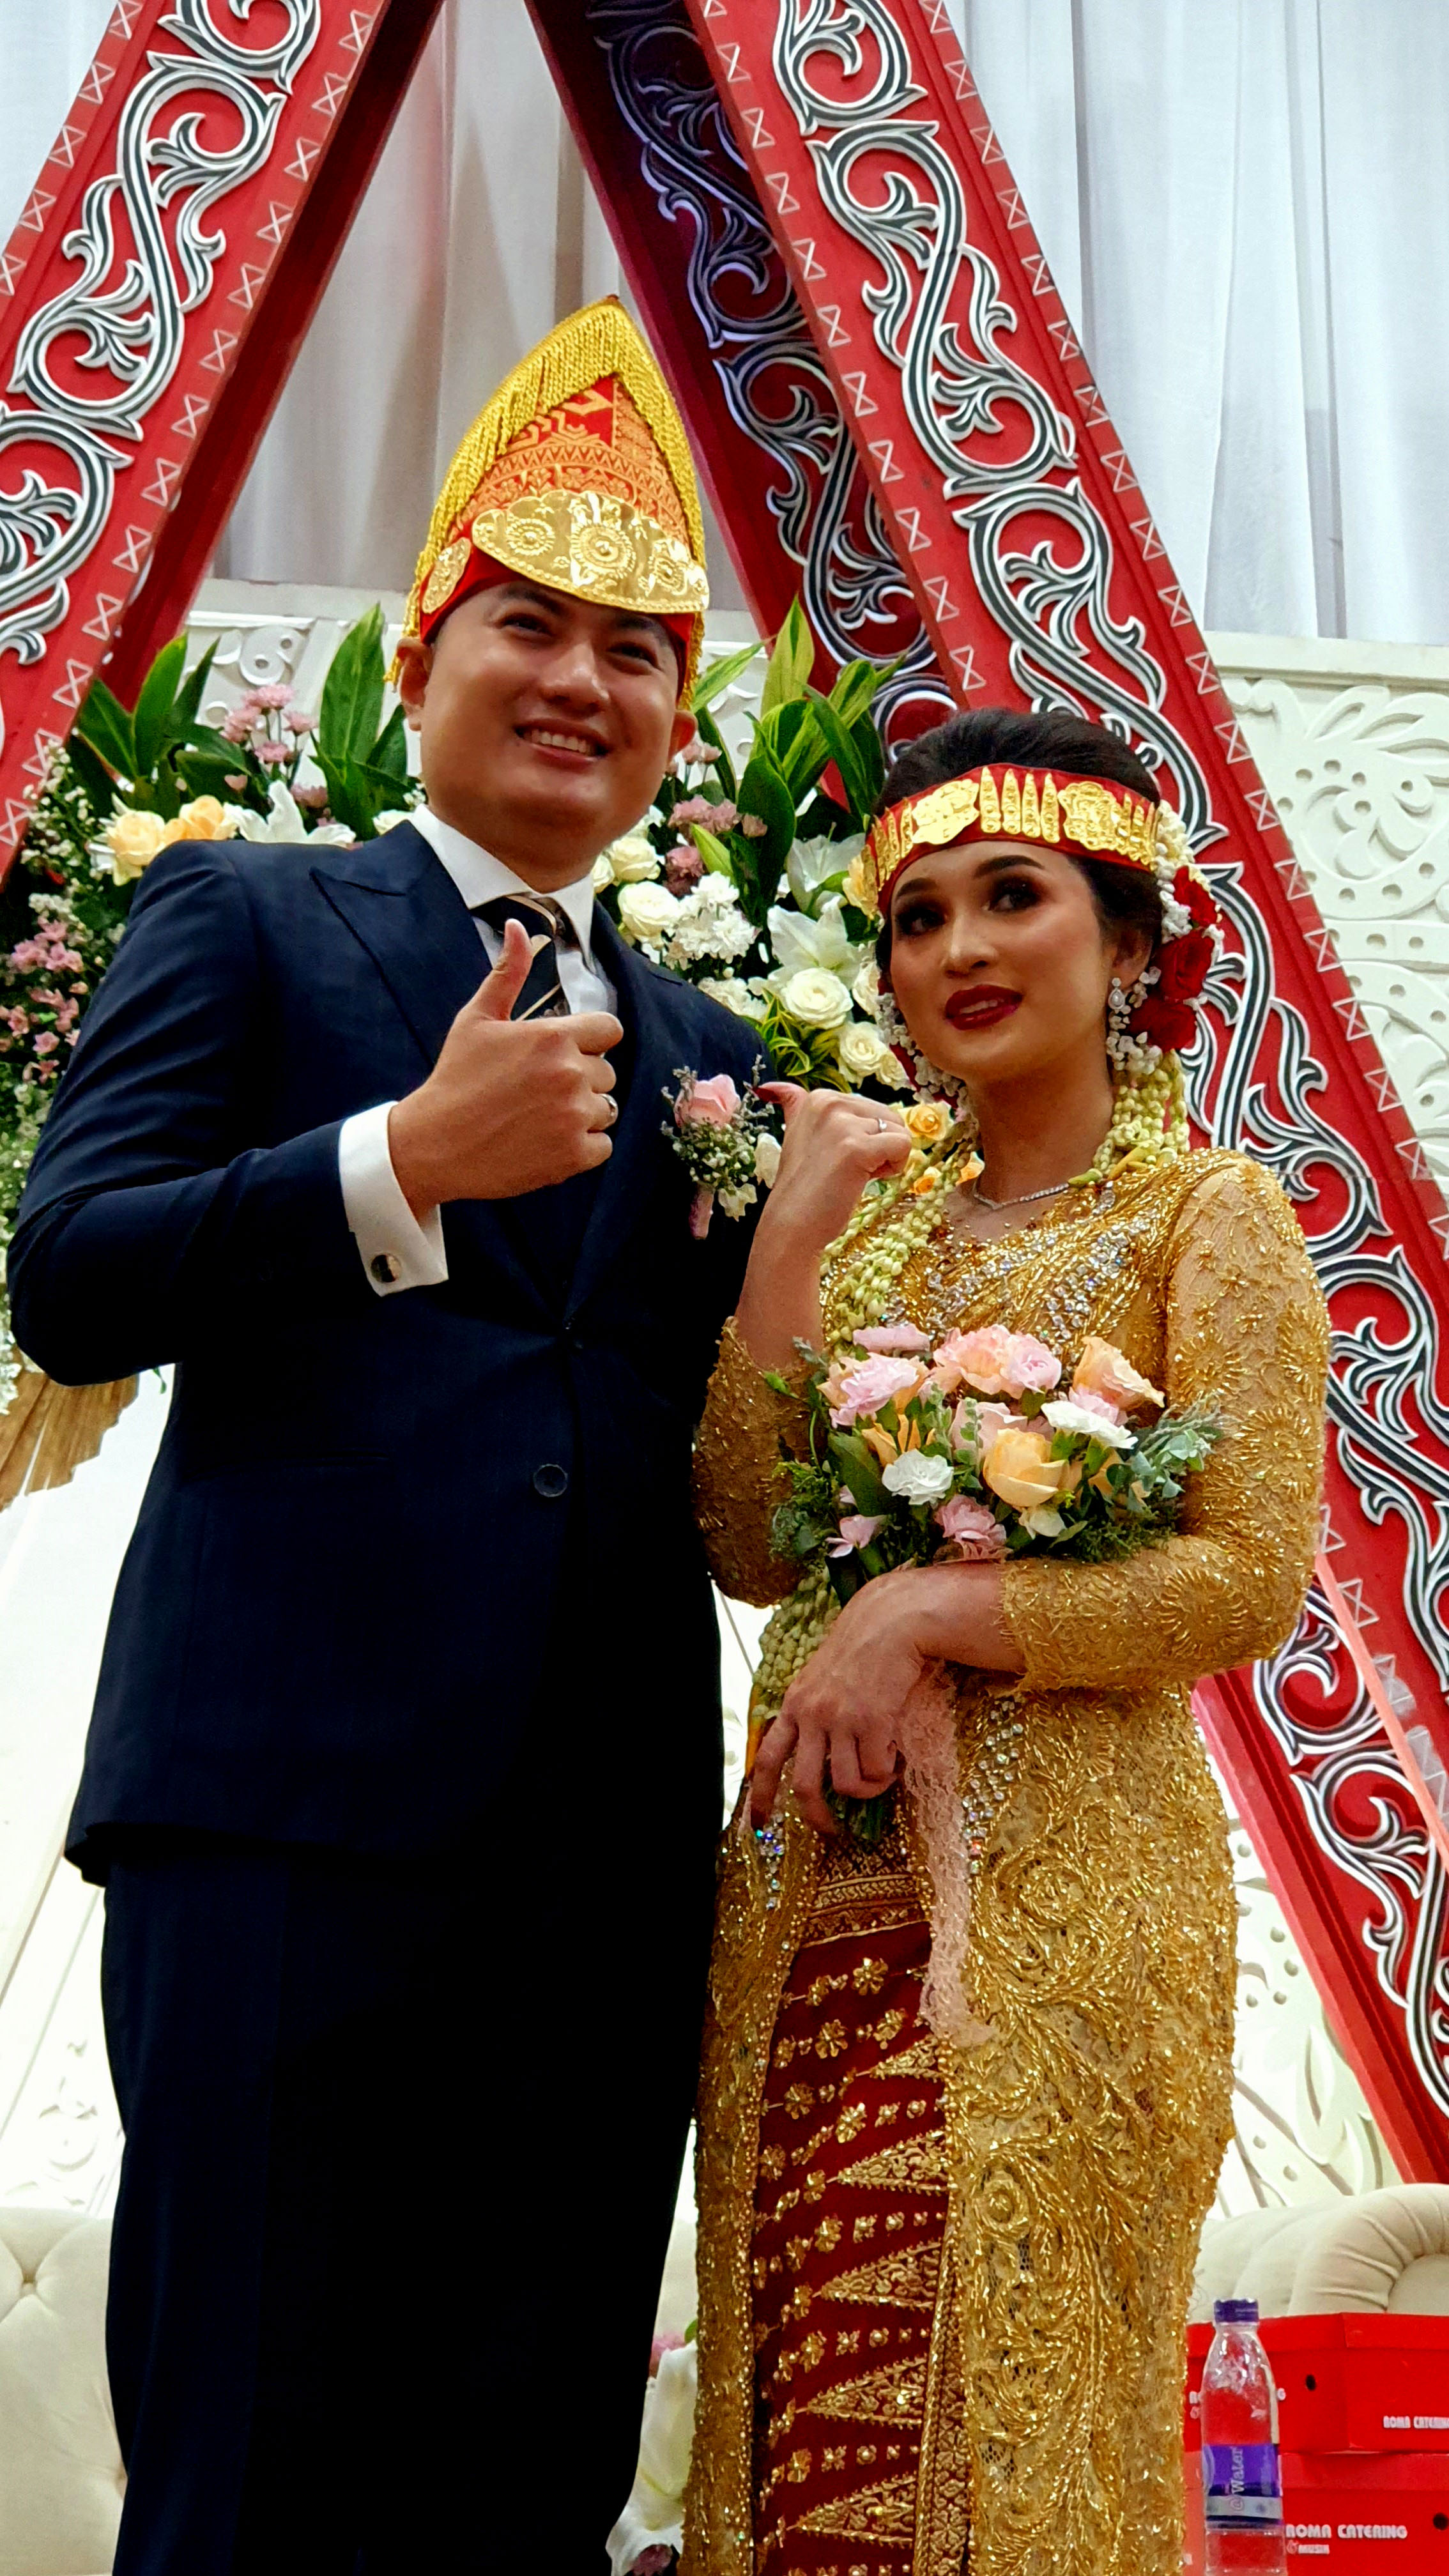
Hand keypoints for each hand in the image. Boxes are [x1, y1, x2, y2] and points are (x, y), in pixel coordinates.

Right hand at [388, 917, 622, 1210]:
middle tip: (537, 1091)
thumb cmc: (455, 1078)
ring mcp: (575, 1116)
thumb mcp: (477, 1018)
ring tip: (541, 1117)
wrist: (434, 1145)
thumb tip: (520, 926)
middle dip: (580, 1079)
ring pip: (606, 1108)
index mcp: (553, 1037)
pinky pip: (602, 1145)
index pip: (610, 1030)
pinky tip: (546, 1141)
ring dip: (582, 1113)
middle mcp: (571, 1074)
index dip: (590, 1042)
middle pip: (606, 1072)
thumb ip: (508, 973)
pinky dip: (581, 1147)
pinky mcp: (575, 1154)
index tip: (563, 1054)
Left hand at [750, 1568, 925, 1832]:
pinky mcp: (873, 1720)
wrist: (889, 1621)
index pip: (767, 1758)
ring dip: (867, 1790)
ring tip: (881, 1776)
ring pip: (846, 1785)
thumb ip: (811, 1712)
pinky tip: (896, 1756)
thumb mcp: (819, 1678)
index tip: (760, 1825)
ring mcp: (841, 1719)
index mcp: (794, 1705)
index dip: (761, 1796)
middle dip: (816, 1817)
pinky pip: (877, 1770)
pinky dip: (888, 1772)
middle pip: (804, 1785)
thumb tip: (818, 1758)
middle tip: (831, 1829)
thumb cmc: (859, 1649)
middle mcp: (812, 1715)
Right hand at [755, 1082, 911, 1257]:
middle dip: (879, 1145)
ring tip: (855, 1175)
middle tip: (848, 1169)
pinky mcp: (858, 1148)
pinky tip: (867, 1179)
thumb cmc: (802, 1187)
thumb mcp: (795, 1136)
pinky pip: (903, 1146)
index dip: (864, 1136)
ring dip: (886, 1158)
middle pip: (889, 1116)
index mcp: (818, 1098)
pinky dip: (895, 1167)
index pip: (871, 1108)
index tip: (837, 1156)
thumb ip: (792, 1106)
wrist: (792, 1225)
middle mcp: (829, 1103)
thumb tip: (766, 1087)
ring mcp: (842, 1125)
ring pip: (898, 1131)